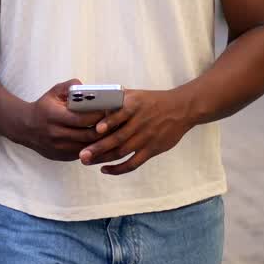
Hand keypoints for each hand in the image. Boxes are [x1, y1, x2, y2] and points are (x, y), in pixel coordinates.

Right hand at [12, 79, 106, 160]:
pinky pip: (83, 154)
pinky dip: (93, 149)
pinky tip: (102, 142)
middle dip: (104, 130)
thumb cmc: (44, 107)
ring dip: (101, 142)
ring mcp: (59, 148)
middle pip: (88, 135)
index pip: (82, 119)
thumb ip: (70, 86)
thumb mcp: (53, 92)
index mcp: (54, 116)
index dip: (98, 116)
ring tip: (112, 133)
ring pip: (88, 148)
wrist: (25, 127)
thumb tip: (88, 87)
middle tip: (116, 123)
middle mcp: (56, 134)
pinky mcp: (62, 157)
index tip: (110, 111)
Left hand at [78, 88, 194, 174]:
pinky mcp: (151, 150)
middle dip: (98, 148)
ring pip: (122, 152)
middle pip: (117, 138)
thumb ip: (116, 99)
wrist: (180, 109)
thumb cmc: (152, 101)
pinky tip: (105, 169)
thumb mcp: (135, 94)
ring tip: (87, 161)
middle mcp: (139, 123)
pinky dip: (119, 168)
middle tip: (82, 155)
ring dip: (103, 158)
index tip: (96, 129)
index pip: (121, 115)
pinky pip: (133, 163)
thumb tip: (94, 100)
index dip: (108, 122)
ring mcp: (146, 138)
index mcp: (134, 106)